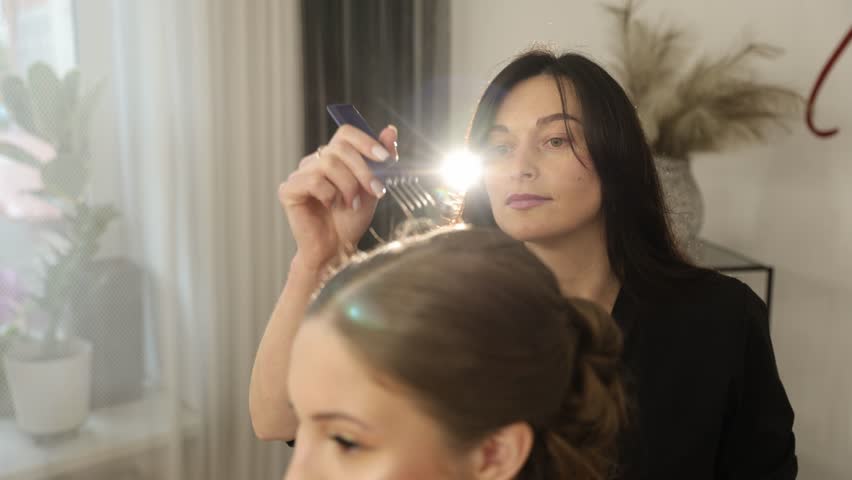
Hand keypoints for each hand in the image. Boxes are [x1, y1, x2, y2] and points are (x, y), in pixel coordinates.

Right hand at [278, 124, 397, 268]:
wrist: (336, 249)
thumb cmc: (351, 220)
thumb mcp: (372, 188)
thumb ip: (380, 161)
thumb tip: (390, 130)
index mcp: (334, 157)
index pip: (346, 133)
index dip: (366, 141)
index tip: (385, 158)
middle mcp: (315, 161)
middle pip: (340, 148)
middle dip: (363, 171)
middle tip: (376, 191)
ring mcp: (300, 174)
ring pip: (329, 164)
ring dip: (348, 186)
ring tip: (351, 204)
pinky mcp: (288, 189)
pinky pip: (313, 181)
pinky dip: (328, 195)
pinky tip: (329, 207)